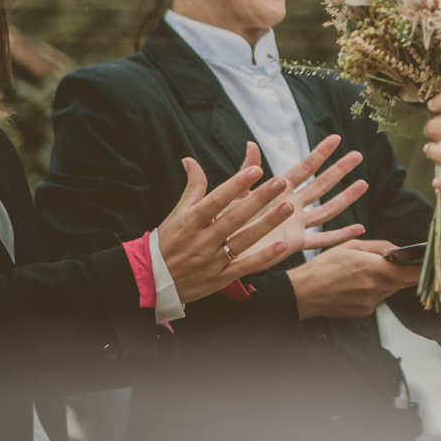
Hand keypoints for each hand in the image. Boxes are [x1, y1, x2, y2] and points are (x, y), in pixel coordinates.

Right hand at [156, 145, 292, 302]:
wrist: (152, 281)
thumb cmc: (167, 243)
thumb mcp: (177, 214)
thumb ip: (192, 188)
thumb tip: (190, 159)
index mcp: (190, 221)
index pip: (216, 200)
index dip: (236, 185)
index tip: (255, 169)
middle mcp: (202, 240)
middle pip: (234, 217)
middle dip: (259, 199)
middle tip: (280, 182)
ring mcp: (212, 260)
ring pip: (243, 240)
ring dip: (267, 224)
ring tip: (288, 207)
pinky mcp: (220, 278)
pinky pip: (245, 266)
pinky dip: (263, 257)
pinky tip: (282, 245)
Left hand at [236, 134, 368, 259]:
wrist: (219, 249)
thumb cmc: (225, 219)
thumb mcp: (236, 191)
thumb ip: (248, 170)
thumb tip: (251, 144)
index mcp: (278, 190)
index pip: (304, 168)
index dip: (320, 153)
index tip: (336, 138)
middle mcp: (291, 205)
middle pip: (321, 185)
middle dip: (339, 170)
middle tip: (357, 155)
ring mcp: (295, 224)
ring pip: (327, 209)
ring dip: (346, 198)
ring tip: (363, 184)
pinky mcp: (294, 243)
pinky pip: (322, 240)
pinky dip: (341, 235)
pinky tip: (359, 229)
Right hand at [288, 240, 420, 318]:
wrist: (304, 293)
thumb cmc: (324, 266)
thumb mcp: (351, 246)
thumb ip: (379, 246)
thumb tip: (398, 250)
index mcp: (373, 268)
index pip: (411, 272)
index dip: (423, 268)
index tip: (429, 262)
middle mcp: (375, 288)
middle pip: (405, 281)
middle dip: (408, 272)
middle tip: (406, 262)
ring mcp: (371, 301)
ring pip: (393, 289)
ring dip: (391, 280)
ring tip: (374, 270)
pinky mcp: (365, 310)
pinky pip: (380, 297)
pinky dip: (378, 289)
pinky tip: (362, 283)